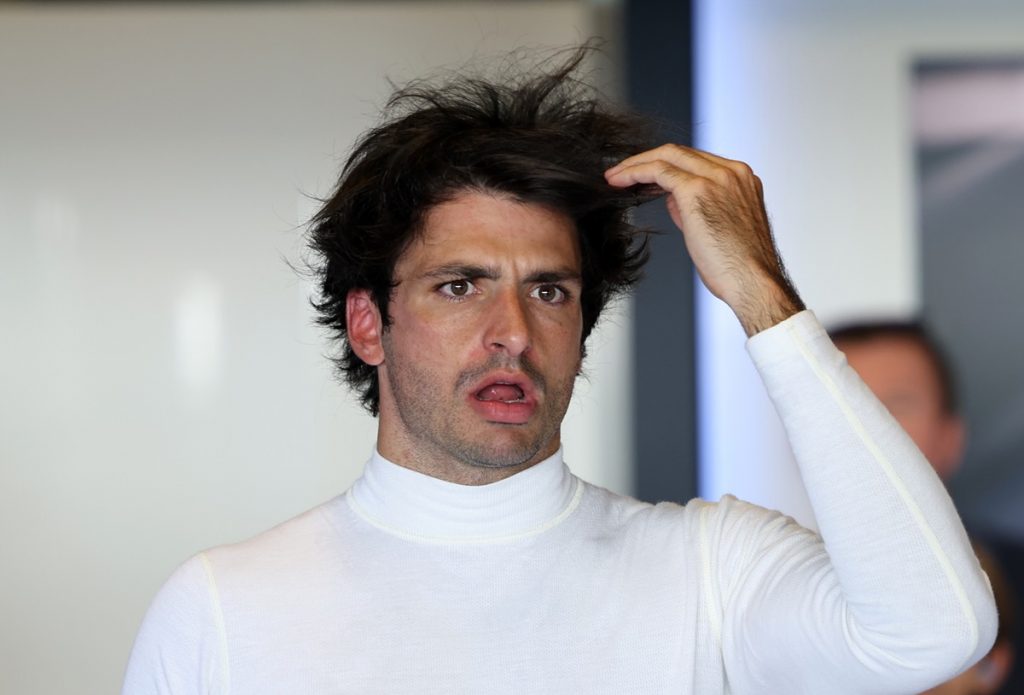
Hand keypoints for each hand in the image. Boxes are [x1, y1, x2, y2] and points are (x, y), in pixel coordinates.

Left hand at [605, 144, 803, 335]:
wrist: (753, 283)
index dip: (667, 165)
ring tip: (614, 177)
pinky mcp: (697, 189)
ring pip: (667, 155)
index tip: (646, 177)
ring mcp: (717, 177)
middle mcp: (732, 172)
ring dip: (636, 164)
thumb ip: (698, 206)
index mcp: (742, 179)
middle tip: (621, 173)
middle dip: (646, 160)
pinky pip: (658, 170)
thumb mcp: (722, 228)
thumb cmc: (739, 267)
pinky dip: (635, 172)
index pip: (697, 160)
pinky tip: (619, 183)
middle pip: (681, 152)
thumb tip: (673, 198)